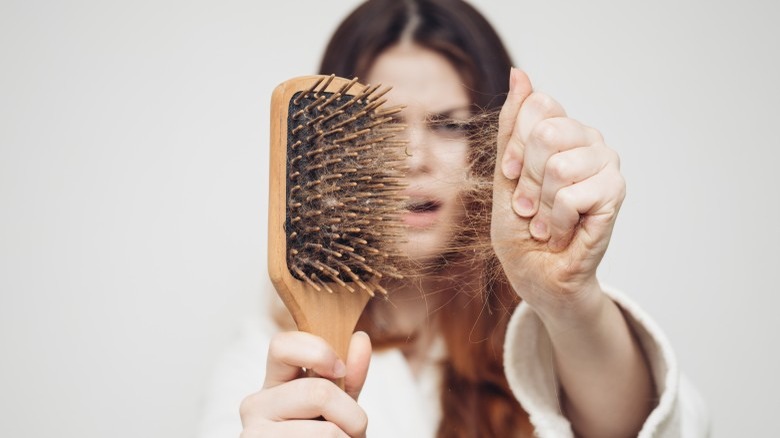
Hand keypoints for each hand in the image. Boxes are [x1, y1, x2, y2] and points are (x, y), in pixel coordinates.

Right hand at [239, 331, 371, 436]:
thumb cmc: (323, 437)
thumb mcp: (339, 405)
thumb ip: (349, 376)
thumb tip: (360, 339)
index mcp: (274, 383)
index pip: (282, 345)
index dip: (317, 352)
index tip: (338, 370)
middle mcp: (256, 405)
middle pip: (317, 392)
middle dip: (352, 416)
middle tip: (354, 431)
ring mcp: (254, 434)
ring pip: (325, 432)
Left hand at [491, 68, 625, 325]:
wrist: (538, 276)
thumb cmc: (521, 230)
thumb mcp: (505, 176)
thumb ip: (513, 128)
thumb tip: (520, 74)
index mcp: (563, 130)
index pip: (537, 106)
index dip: (516, 148)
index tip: (512, 178)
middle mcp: (589, 140)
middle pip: (546, 133)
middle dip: (527, 180)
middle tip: (530, 207)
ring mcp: (606, 164)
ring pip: (559, 166)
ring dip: (541, 207)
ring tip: (546, 223)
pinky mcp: (615, 193)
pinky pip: (571, 196)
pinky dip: (556, 222)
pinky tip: (562, 233)